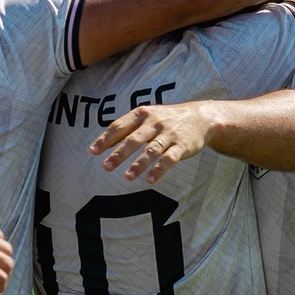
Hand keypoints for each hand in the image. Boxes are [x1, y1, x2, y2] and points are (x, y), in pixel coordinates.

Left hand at [92, 102, 218, 183]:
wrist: (201, 117)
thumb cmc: (167, 119)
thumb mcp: (147, 117)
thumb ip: (127, 129)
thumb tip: (104, 144)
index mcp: (142, 114)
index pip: (120, 126)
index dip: (106, 139)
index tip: (93, 151)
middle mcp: (154, 123)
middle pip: (134, 139)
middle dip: (119, 153)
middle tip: (105, 167)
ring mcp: (169, 134)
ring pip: (151, 150)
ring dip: (139, 164)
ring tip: (128, 177)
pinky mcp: (182, 145)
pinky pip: (169, 159)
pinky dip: (159, 169)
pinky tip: (150, 180)